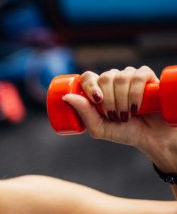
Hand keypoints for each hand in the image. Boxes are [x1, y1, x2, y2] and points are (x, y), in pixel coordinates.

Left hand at [62, 66, 176, 172]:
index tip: (96, 101)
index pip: (89, 76)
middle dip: (108, 99)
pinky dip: (135, 92)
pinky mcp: (148, 77)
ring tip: (125, 116)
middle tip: (113, 116)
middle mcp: (114, 80)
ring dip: (122, 99)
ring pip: (121, 77)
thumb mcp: (98, 128)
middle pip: (106, 77)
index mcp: (100, 89)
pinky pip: (139, 76)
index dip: (90, 85)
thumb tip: (65, 97)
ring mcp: (131, 77)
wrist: (149, 137)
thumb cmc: (123, 132)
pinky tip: (136, 106)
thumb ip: (84, 113)